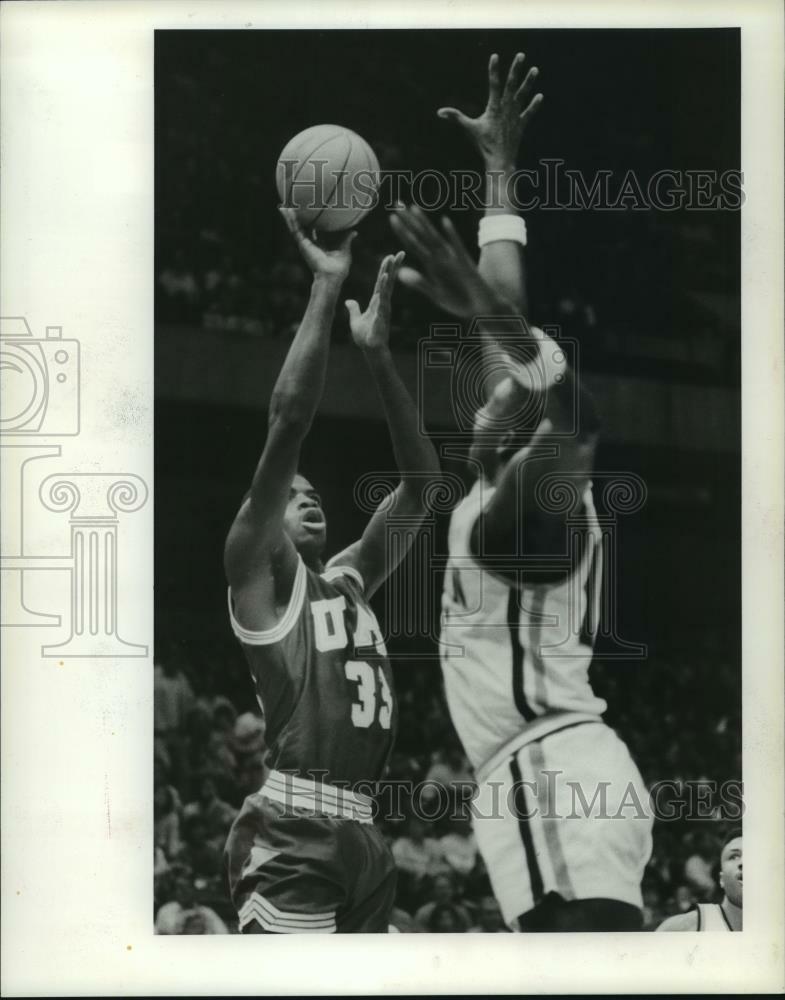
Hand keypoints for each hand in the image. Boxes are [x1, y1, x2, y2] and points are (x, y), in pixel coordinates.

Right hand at [279, 207, 355, 282]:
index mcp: (319, 245)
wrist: (332, 274)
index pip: (313, 231)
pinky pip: (295, 229)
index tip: (308, 213)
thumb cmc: (339, 267)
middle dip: (296, 218)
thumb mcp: (344, 248)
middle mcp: (310, 244)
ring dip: (289, 217)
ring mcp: (305, 243)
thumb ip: (346, 239)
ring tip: (283, 205)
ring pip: (295, 227)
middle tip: (292, 206)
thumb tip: (354, 232)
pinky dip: (290, 220)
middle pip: (301, 227)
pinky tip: (286, 211)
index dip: (310, 222)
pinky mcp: (302, 243)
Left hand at [345, 251, 404, 350]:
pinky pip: (383, 300)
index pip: (382, 282)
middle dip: (394, 267)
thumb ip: (354, 309)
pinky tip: (384, 279)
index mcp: (377, 302)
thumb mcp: (356, 320)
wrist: (370, 349)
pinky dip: (383, 290)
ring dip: (390, 273)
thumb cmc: (365, 337)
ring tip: (392, 260)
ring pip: (387, 287)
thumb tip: (348, 301)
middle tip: (399, 252)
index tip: (390, 256)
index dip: (386, 269)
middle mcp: (383, 303)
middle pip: (389, 281)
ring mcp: (384, 308)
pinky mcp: (382, 315)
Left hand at [390, 204, 509, 317]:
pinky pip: (457, 248)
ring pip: (435, 239)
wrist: (483, 308)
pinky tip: (444, 222)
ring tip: (413, 208)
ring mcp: (453, 260)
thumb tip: (400, 273)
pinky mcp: (465, 265)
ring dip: (424, 224)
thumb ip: (419, 283)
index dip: (404, 232)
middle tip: (396, 204)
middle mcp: (442, 258)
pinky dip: (451, 235)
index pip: (415, 245)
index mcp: (433, 264)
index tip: (392, 217)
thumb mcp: (436, 294)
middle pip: (422, 236)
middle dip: (409, 221)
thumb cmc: (461, 301)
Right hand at [437, 52, 542, 166]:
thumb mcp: (469, 129)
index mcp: (494, 108)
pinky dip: (534, 105)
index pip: (493, 84)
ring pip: (523, 95)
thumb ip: (455, 117)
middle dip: (516, 69)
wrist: (500, 160)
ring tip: (535, 69)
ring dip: (529, 82)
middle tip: (521, 55)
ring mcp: (515, 116)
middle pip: (511, 85)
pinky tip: (540, 96)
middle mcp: (506, 109)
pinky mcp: (521, 125)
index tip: (495, 56)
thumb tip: (439, 112)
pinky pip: (529, 113)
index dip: (494, 70)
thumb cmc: (484, 145)